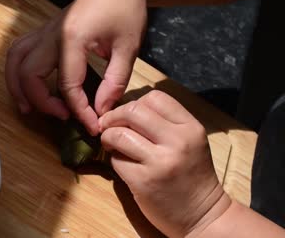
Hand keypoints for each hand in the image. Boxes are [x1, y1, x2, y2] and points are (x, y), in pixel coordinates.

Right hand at [6, 0, 150, 134]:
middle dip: (41, 101)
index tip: (92, 125)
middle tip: (60, 116)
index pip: (67, 85)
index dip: (78, 110)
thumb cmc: (126, 9)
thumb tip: (101, 111)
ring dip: (17, 86)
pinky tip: (28, 84)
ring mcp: (44, 31)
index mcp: (71, 38)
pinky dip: (18, 70)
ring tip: (28, 107)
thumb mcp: (128, 48)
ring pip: (14, 60)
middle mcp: (50, 35)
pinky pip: (19, 51)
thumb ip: (115, 82)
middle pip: (28, 75)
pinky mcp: (44, 30)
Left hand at [99, 90, 230, 236]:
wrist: (203, 214)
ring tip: (111, 144)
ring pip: (119, 134)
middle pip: (133, 111)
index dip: (134, 103)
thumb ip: (164, 123)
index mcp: (190, 127)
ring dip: (108, 137)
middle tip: (108, 125)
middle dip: (114, 116)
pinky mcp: (143, 181)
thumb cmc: (191, 175)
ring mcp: (160, 162)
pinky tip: (122, 163)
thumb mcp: (190, 141)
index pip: (155, 97)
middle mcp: (177, 141)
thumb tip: (125, 111)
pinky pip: (117, 160)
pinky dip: (114, 159)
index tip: (127, 115)